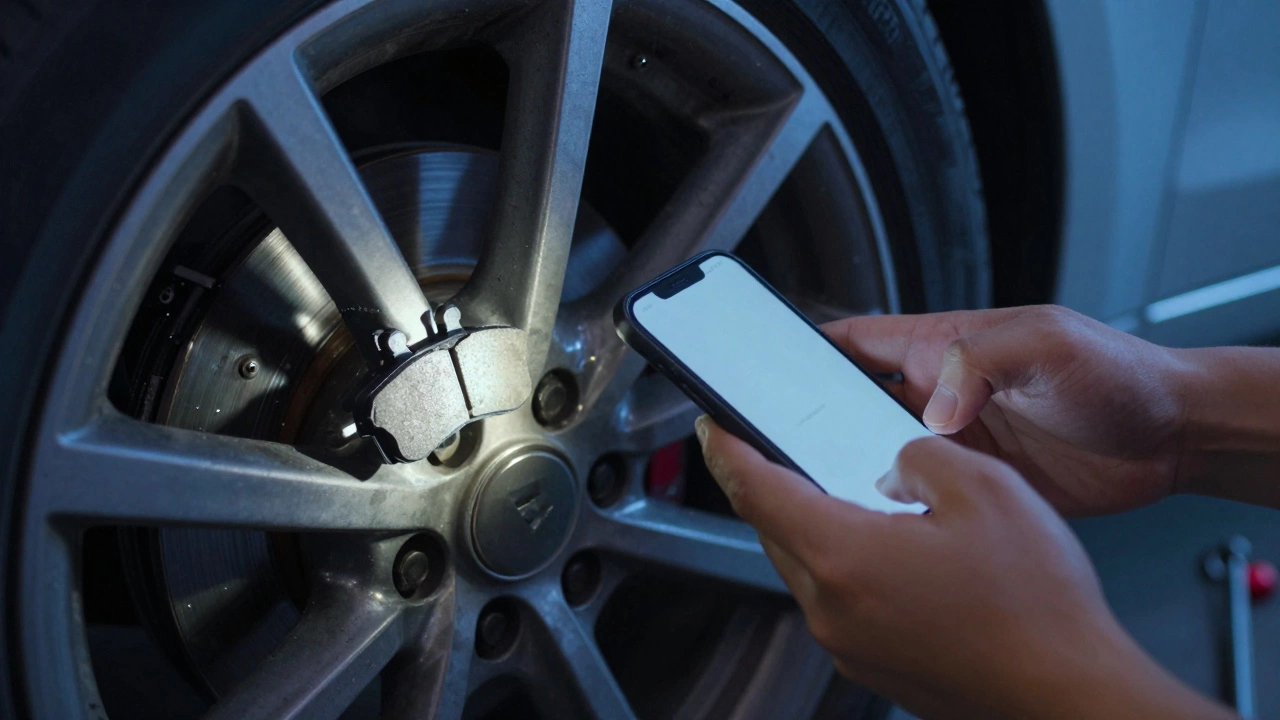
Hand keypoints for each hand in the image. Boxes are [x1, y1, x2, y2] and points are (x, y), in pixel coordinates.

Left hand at [697, 420, 1234, 719]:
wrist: (1071, 695)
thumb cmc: (1037, 608)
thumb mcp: (983, 486)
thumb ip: (917, 455)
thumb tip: (893, 465)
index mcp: (844, 557)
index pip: (755, 490)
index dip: (727, 450)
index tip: (713, 427)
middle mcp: (833, 609)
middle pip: (775, 529)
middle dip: (772, 484)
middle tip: (782, 449)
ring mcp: (850, 645)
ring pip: (805, 567)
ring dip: (813, 526)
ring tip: (850, 494)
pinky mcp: (873, 665)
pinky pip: (837, 601)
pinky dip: (845, 566)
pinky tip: (890, 550)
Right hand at [823, 305, 1188, 515]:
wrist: (1171, 437)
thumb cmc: (1116, 374)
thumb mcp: (1044, 345)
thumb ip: (978, 359)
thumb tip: (927, 403)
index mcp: (943, 349)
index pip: (856, 343)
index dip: (806, 350)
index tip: (765, 365)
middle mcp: (940, 395)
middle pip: (855, 405)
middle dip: (819, 424)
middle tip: (789, 448)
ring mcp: (956, 442)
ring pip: (881, 454)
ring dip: (856, 470)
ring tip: (829, 489)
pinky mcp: (976, 485)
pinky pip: (921, 495)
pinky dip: (897, 508)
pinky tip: (883, 521)